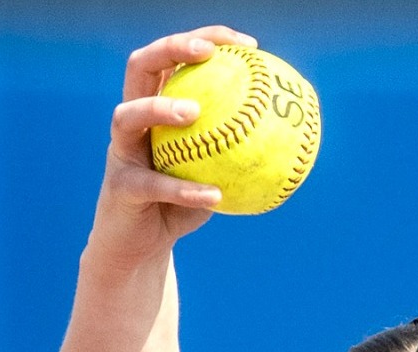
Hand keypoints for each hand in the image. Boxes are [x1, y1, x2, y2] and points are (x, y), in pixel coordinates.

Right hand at [85, 26, 259, 271]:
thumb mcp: (218, 174)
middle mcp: (132, 121)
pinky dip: (184, 189)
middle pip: (140, 65)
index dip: (208, 39)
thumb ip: (244, 152)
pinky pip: (153, 185)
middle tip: (206, 53)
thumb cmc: (182, 206)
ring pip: (128, 115)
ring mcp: (121, 151)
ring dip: (159, 108)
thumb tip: (298, 138)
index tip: (248, 47)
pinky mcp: (119, 187)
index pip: (176, 58)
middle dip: (171, 48)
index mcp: (156, 107)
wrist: (142, 246)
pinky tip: (214, 194)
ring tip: (193, 113)